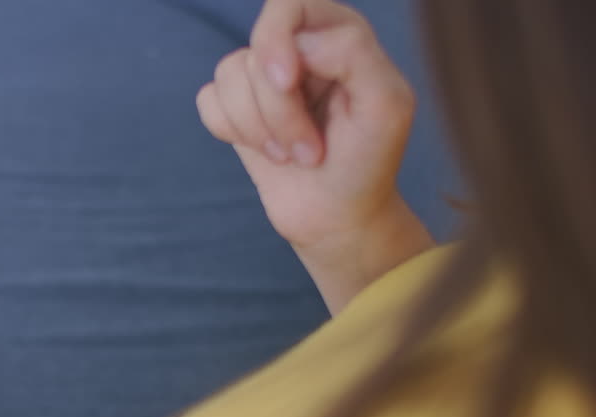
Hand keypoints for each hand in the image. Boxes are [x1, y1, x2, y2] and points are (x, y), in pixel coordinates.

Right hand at [196, 0, 415, 251]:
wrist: (338, 217)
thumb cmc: (368, 162)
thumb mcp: (386, 106)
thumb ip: (353, 54)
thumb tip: (300, 45)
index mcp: (339, 34)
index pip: (289, 4)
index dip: (277, 40)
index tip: (287, 83)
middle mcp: (299, 48)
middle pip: (257, 51)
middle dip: (278, 109)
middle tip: (310, 150)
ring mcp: (264, 79)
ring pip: (228, 76)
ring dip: (259, 128)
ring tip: (293, 156)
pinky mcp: (237, 109)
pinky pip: (209, 101)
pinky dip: (232, 131)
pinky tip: (265, 152)